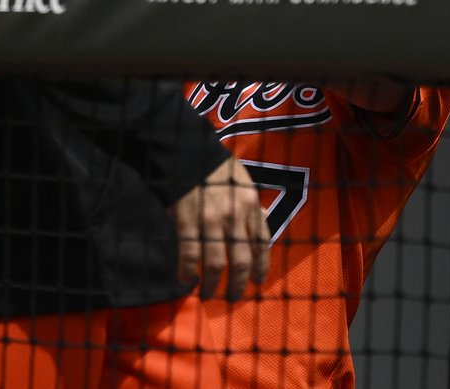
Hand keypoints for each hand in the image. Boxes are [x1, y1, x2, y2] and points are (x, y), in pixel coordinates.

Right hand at [169, 156, 270, 300]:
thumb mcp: (243, 183)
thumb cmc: (217, 168)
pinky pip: (190, 255)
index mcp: (250, 206)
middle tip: (232, 297)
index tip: (258, 281)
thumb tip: (262, 221)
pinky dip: (188, 272)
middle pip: (241, 260)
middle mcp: (234, 217)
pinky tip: (187, 281)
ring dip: (213, 285)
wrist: (188, 152)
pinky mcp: (187, 223)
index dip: (261, 266)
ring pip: (216, 264)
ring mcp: (210, 221)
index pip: (261, 243)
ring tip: (208, 295)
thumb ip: (251, 206)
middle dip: (238, 284)